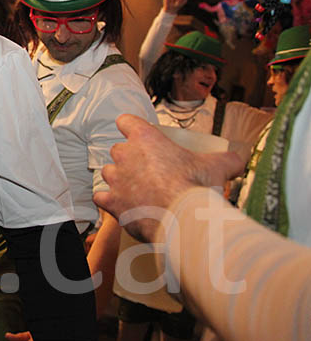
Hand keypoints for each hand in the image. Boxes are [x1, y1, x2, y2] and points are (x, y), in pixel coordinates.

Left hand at [94, 115, 242, 241]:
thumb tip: (240, 160)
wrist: (183, 220)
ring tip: (136, 189)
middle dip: (129, 159)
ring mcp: (116, 179)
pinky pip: (101, 197)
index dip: (130, 127)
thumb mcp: (218, 166)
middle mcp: (125, 155)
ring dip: (118, 179)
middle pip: (118, 150)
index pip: (126, 121)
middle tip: (147, 171)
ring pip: (108, 173)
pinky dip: (109, 201)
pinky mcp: (111, 202)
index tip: (137, 135)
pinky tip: (121, 206)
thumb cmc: (197, 188)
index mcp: (146, 139)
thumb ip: (228, 159)